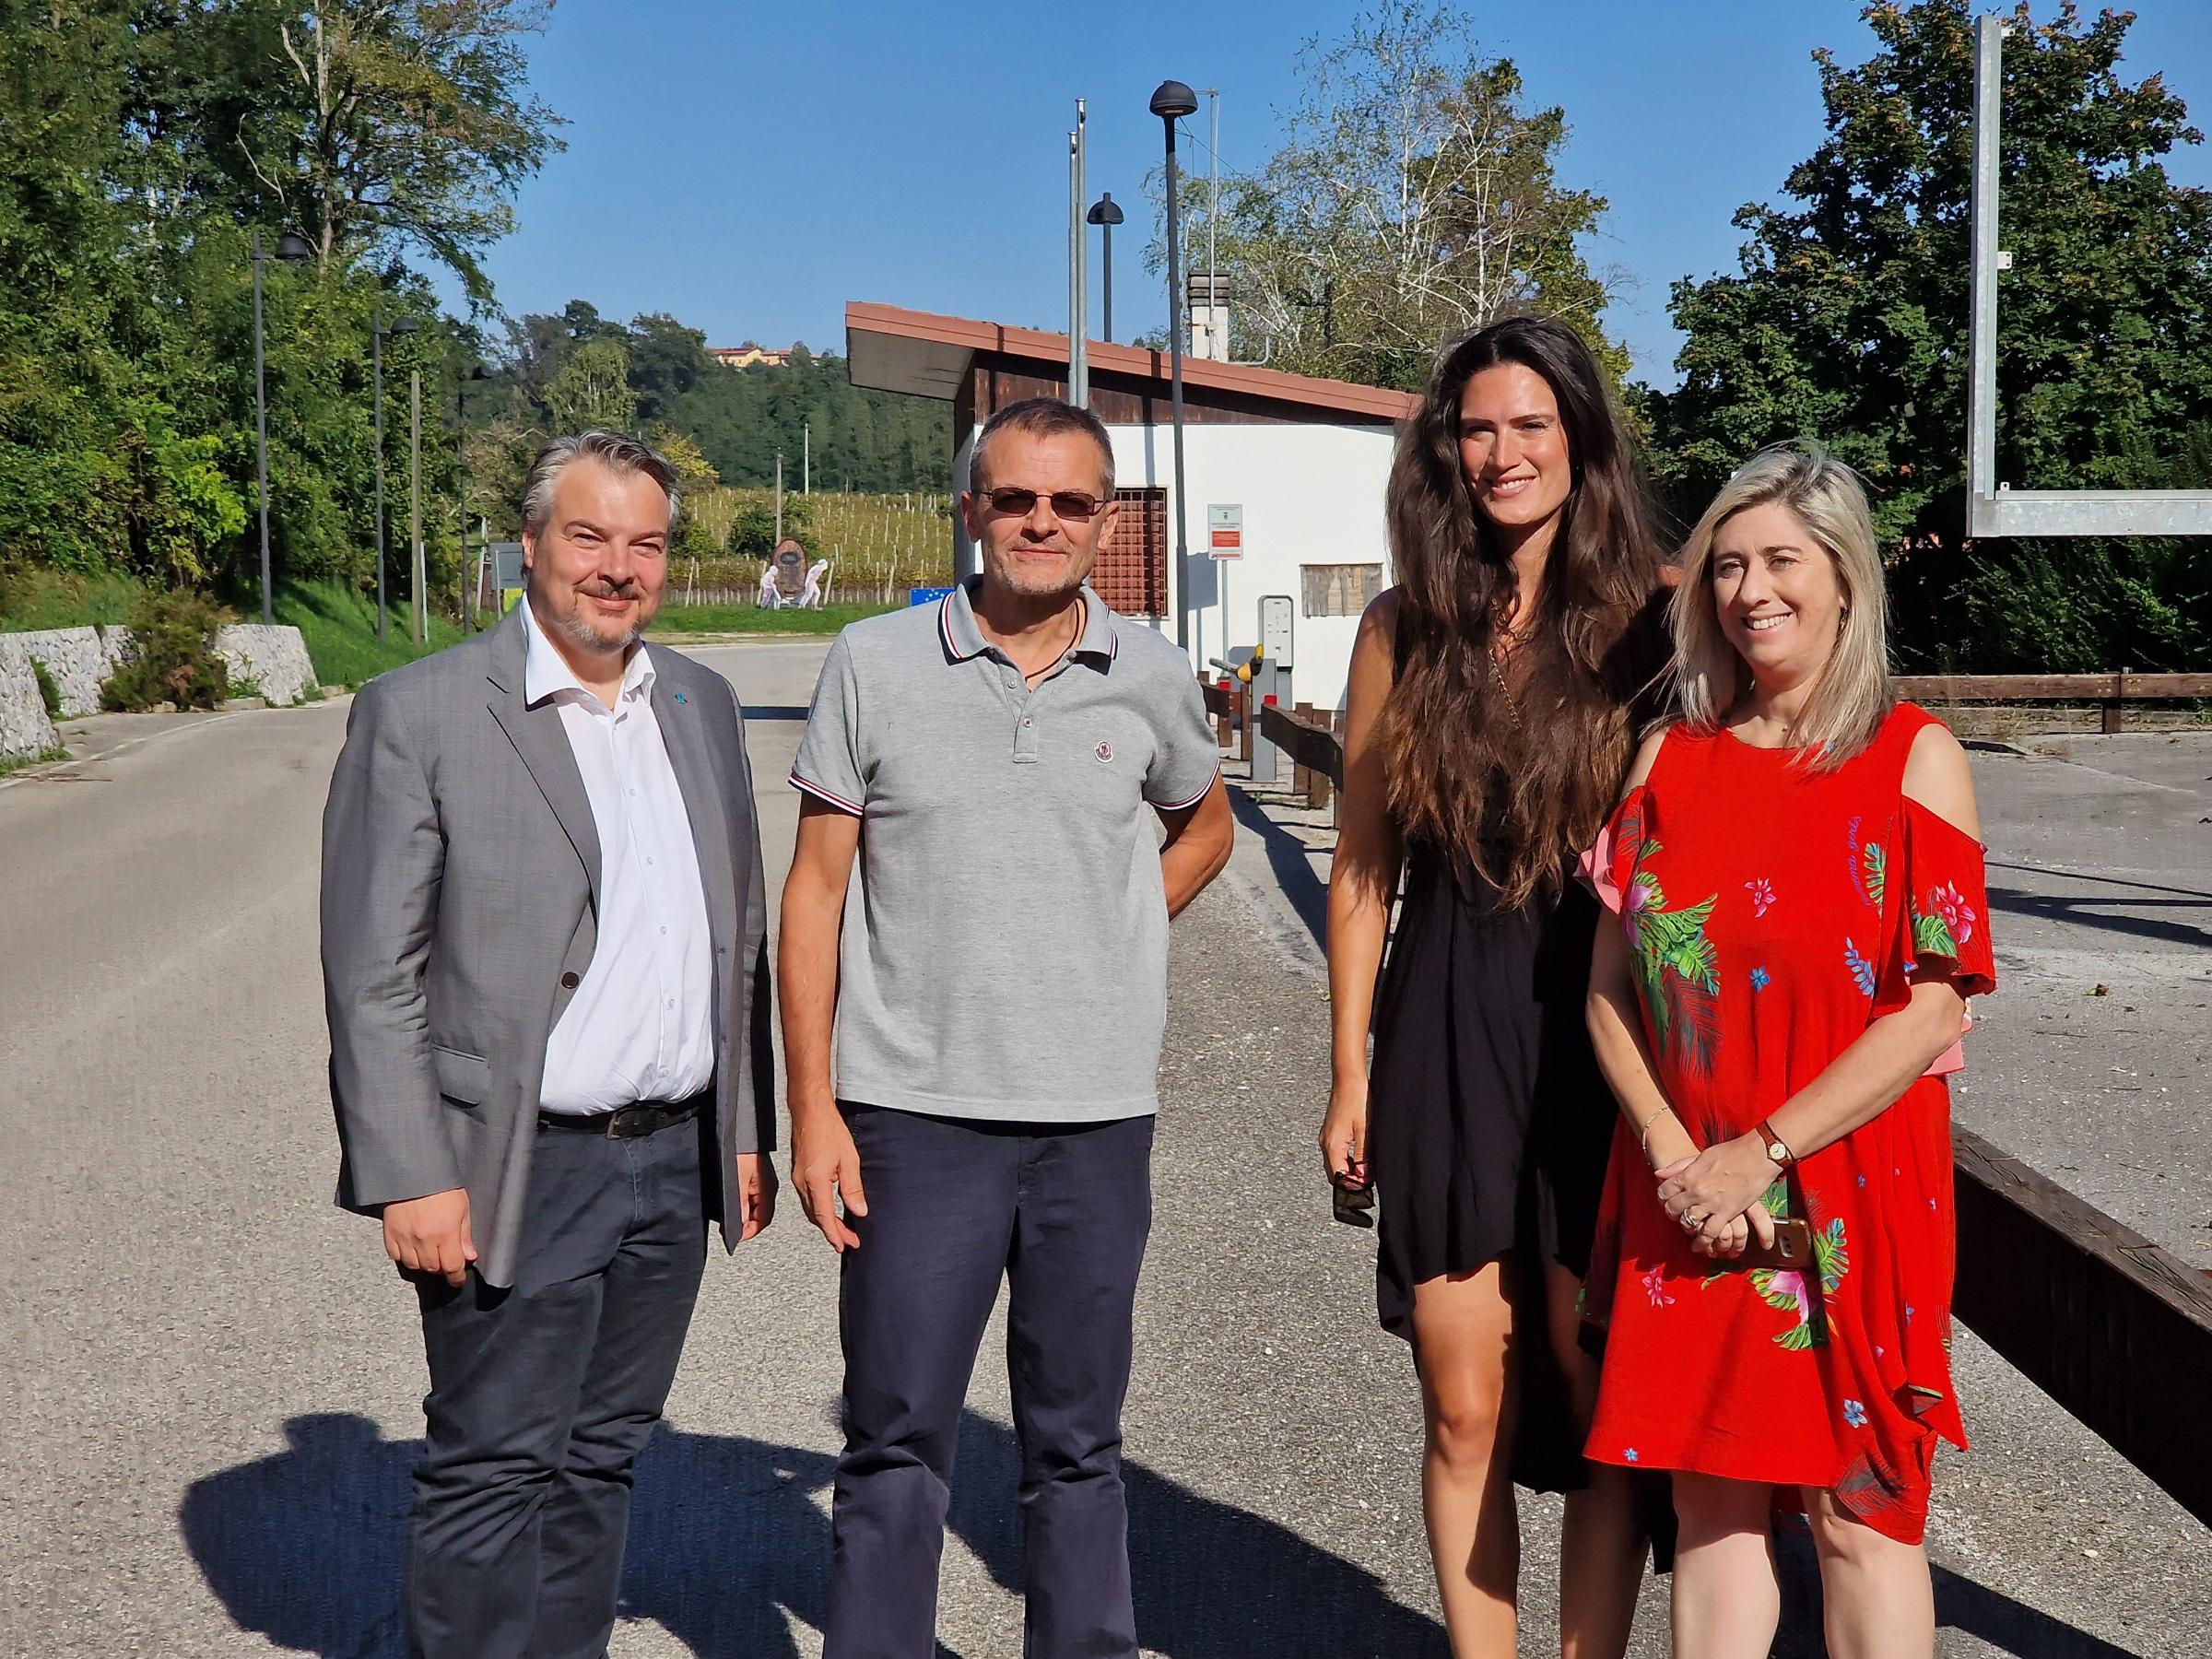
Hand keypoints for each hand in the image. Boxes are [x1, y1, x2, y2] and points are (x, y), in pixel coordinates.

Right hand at [383, 1188, 475, 1285]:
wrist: (413, 1172)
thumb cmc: (442, 1186)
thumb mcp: (462, 1208)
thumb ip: (465, 1235)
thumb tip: (469, 1257)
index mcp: (445, 1234)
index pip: (452, 1267)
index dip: (456, 1277)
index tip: (458, 1280)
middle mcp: (424, 1240)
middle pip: (433, 1268)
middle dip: (442, 1267)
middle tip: (445, 1259)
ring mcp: (405, 1239)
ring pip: (415, 1266)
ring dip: (424, 1263)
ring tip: (430, 1252)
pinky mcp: (390, 1234)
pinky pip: (397, 1256)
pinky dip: (406, 1257)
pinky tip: (412, 1248)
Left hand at [736, 1153, 776, 1241]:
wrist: (741, 1127)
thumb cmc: (740, 1148)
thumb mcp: (737, 1179)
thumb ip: (740, 1204)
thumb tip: (740, 1226)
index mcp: (766, 1190)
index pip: (762, 1220)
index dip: (749, 1232)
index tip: (735, 1237)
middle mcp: (766, 1187)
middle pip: (758, 1215)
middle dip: (745, 1225)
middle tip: (730, 1229)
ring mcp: (760, 1182)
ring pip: (753, 1206)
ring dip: (742, 1214)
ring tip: (729, 1217)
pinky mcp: (753, 1176)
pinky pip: (749, 1197)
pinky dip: (741, 1204)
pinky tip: (732, 1203)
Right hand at [790, 1104, 866, 1251]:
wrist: (810, 1110)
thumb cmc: (828, 1128)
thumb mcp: (849, 1159)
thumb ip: (853, 1188)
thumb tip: (859, 1211)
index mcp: (815, 1181)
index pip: (825, 1218)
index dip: (835, 1235)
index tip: (845, 1245)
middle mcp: (802, 1183)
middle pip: (816, 1217)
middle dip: (832, 1232)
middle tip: (848, 1241)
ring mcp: (797, 1178)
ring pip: (811, 1209)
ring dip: (825, 1221)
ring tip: (841, 1229)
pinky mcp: (798, 1173)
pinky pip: (807, 1199)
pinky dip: (819, 1209)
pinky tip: (829, 1209)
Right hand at [1320, 1079, 1369, 1186]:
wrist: (1348, 1079)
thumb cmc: (1357, 1099)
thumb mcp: (1366, 1130)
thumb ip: (1364, 1155)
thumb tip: (1363, 1176)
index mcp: (1333, 1145)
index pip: (1338, 1176)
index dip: (1352, 1185)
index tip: (1366, 1187)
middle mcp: (1325, 1143)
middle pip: (1334, 1173)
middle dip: (1349, 1181)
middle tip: (1367, 1181)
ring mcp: (1326, 1137)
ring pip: (1335, 1164)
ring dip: (1348, 1170)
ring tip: (1366, 1170)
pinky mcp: (1330, 1132)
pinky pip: (1335, 1154)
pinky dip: (1346, 1161)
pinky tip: (1359, 1158)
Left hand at [1656, 1135, 1782, 1247]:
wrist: (1757, 1155)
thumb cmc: (1731, 1152)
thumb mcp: (1701, 1156)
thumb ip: (1679, 1166)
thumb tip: (1658, 1174)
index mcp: (1689, 1175)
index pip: (1664, 1191)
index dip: (1662, 1197)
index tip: (1665, 1200)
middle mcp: (1696, 1191)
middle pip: (1674, 1209)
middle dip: (1672, 1214)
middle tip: (1674, 1216)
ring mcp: (1711, 1203)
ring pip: (1689, 1223)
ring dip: (1686, 1228)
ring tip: (1687, 1230)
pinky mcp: (1728, 1213)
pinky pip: (1710, 1232)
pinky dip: (1703, 1241)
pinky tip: (1699, 1245)